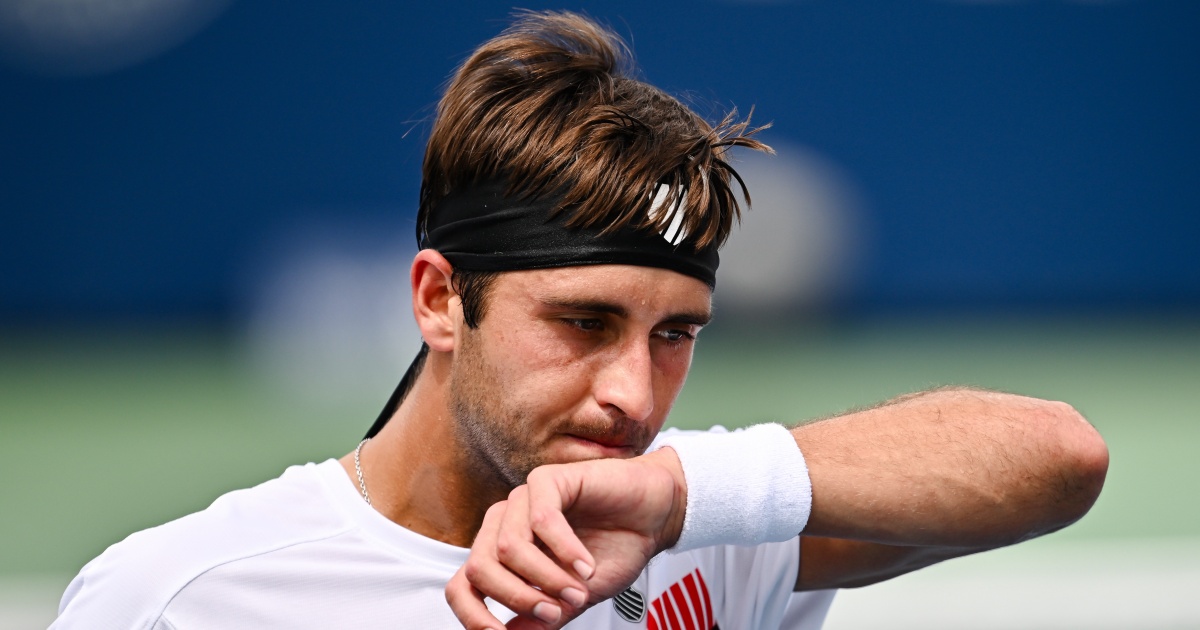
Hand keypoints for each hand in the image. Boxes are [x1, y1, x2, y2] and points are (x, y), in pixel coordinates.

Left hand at [445, 448, 686, 628]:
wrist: (654, 514)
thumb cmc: (615, 548)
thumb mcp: (573, 597)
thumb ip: (540, 617)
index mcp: (501, 553)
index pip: (461, 586)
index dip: (474, 616)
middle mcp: (505, 524)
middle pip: (479, 568)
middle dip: (519, 598)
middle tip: (555, 612)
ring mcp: (523, 499)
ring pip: (508, 547)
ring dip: (546, 578)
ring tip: (578, 590)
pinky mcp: (548, 479)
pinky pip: (542, 519)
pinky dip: (565, 550)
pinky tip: (586, 565)